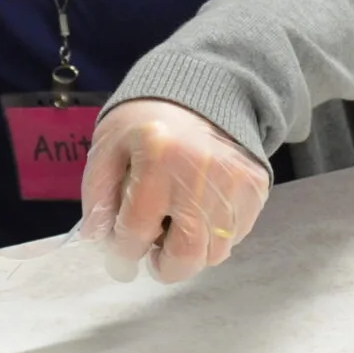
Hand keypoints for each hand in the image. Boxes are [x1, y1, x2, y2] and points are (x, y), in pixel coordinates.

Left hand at [77, 99, 271, 284]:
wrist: (204, 86)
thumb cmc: (149, 119)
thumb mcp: (109, 145)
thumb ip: (97, 195)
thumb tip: (98, 241)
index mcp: (156, 158)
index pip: (135, 232)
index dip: (122, 252)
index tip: (119, 255)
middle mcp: (199, 174)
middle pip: (184, 256)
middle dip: (163, 266)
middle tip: (153, 254)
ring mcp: (233, 183)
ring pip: (213, 253)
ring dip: (191, 251)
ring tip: (176, 226)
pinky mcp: (256, 186)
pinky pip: (236, 236)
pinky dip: (215, 236)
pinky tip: (200, 211)